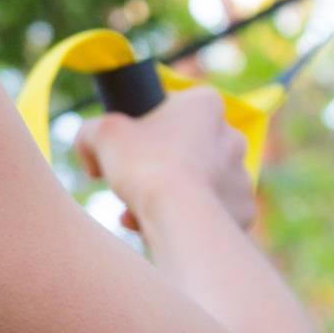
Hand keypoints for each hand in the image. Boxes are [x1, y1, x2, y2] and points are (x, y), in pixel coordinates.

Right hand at [73, 86, 256, 234]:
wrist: (179, 216)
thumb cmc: (144, 165)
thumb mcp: (101, 133)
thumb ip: (91, 130)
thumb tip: (89, 146)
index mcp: (204, 105)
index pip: (172, 106)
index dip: (144, 126)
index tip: (126, 146)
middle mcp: (231, 135)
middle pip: (183, 147)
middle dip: (155, 166)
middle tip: (128, 183)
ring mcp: (241, 174)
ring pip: (195, 182)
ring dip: (165, 195)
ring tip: (136, 212)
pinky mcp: (244, 210)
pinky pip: (208, 212)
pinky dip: (185, 218)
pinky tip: (157, 227)